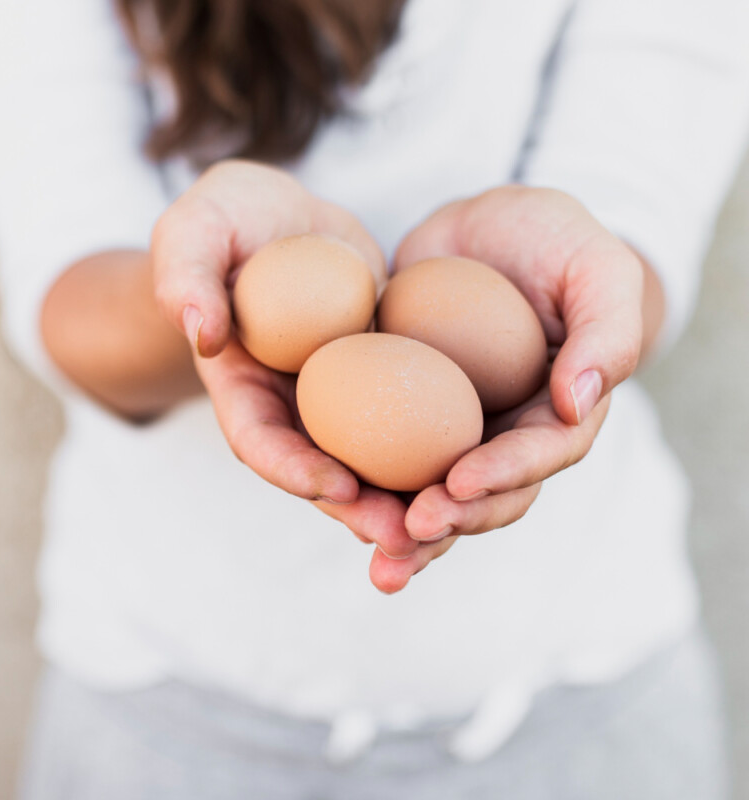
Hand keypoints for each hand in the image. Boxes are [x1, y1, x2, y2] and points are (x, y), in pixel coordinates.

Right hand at [151, 161, 422, 562]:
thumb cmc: (225, 218)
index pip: (257, 440)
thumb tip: (204, 333)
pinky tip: (486, 464)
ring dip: (408, 499)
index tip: (337, 483)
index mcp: (238, 385)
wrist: (277, 217)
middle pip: (320, 472)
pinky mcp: (381, 382)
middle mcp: (288, 406)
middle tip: (407, 534)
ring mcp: (338, 400)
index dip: (292, 469)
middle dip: (361, 510)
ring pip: (372, 463)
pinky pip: (411, 422)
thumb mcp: (193, 229)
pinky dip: (440, 449)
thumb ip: (186, 275)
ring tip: (454, 520)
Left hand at [371, 185, 650, 591]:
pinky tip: (334, 508)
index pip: (536, 456)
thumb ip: (607, 331)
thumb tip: (578, 404)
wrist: (483, 227)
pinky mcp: (400, 419)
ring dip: (404, 536)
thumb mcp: (596, 267)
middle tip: (406, 533)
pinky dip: (361, 490)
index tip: (459, 483)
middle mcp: (504, 436)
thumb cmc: (553, 239)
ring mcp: (449, 433)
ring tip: (378, 561)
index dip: (502, 475)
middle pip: (482, 499)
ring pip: (430, 498)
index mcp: (558, 414)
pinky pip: (379, 461)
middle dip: (447, 522)